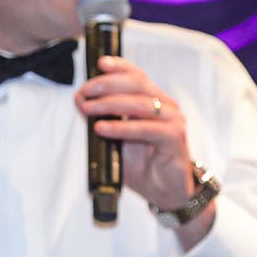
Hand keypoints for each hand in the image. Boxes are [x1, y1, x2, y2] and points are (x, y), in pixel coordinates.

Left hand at [74, 56, 196, 211]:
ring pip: (141, 103)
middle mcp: (166, 106)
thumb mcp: (118, 139)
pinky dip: (122, 127)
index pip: (137, 76)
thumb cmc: (143, 165)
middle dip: (107, 84)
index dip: (119, 66)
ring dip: (110, 104)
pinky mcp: (175, 139)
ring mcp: (173, 121)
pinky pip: (147, 128)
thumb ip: (104, 119)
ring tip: (88, 108)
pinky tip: (103, 128)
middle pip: (137, 84)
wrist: (166, 193)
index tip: (98, 63)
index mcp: (155, 101)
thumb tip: (81, 101)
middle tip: (85, 92)